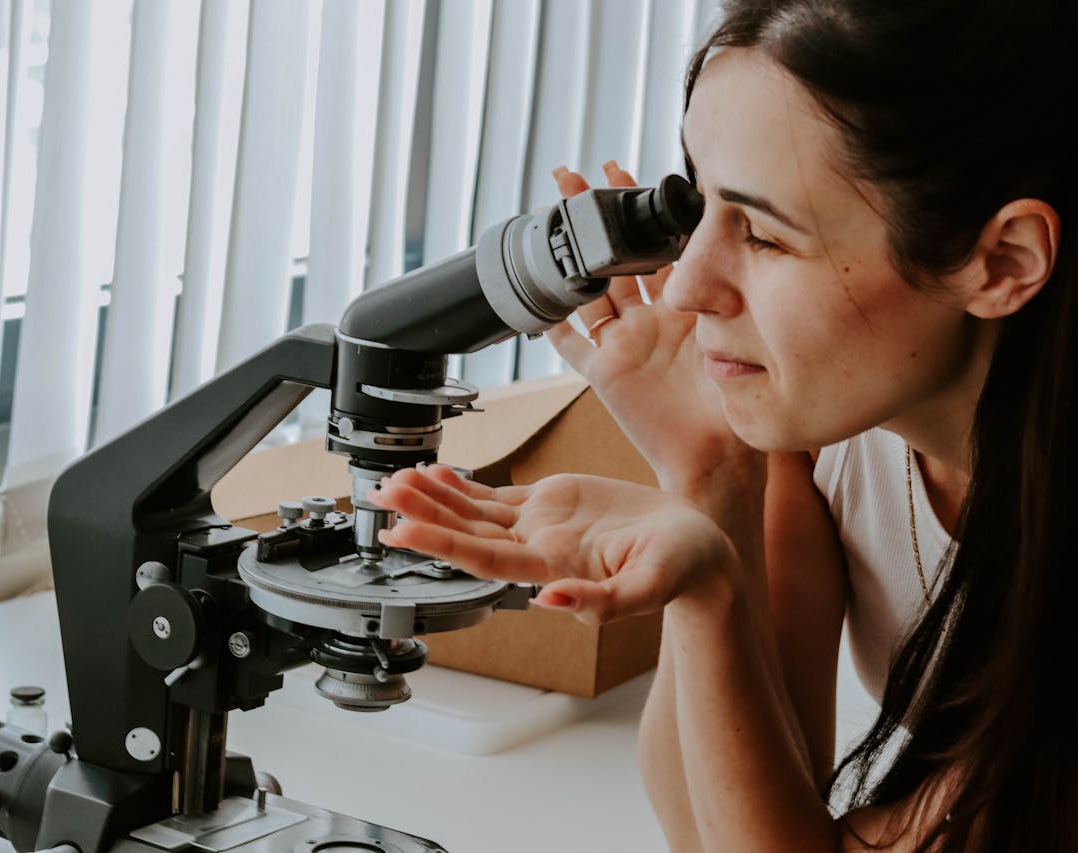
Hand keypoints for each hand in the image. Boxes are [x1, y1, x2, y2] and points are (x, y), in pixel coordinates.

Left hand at [368, 464, 736, 624]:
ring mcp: (540, 527)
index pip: (485, 557)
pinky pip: (496, 496)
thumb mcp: (650, 587)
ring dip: (434, 497)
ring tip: (395, 479)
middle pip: (467, 533)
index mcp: (554, 568)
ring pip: (474, 513)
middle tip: (381, 497)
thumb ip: (602, 601)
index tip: (402, 532)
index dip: (441, 544)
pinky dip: (463, 486)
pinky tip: (435, 474)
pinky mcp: (550, 505)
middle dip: (422, 515)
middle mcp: (537, 550)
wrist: (696, 549)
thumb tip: (548, 600)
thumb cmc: (681, 570)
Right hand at [547, 162, 751, 492]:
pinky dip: (553, 325)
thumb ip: (727, 293)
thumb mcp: (738, 334)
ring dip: (569, 256)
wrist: (718, 454)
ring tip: (552, 216)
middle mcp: (650, 321)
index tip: (620, 172)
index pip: (655, 246)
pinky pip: (570, 346)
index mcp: (683, 307)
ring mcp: (625, 345)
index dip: (635, 210)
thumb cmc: (736, 402)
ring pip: (588, 290)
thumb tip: (736, 235)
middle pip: (615, 258)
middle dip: (593, 218)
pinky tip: (535, 298)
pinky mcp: (605, 374)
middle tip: (572, 178)